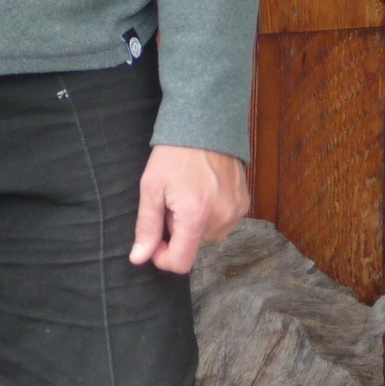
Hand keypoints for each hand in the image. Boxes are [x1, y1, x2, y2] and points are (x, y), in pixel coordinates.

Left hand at [129, 143, 248, 274]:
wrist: (207, 122)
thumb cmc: (174, 153)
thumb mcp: (151, 187)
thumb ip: (147, 226)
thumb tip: (139, 258)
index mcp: (195, 217)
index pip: (181, 262)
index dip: (163, 257)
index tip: (156, 240)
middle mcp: (221, 219)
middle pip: (194, 246)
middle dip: (179, 231)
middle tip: (173, 201)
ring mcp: (236, 211)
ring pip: (209, 235)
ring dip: (196, 223)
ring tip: (189, 193)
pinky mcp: (244, 203)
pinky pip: (223, 222)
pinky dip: (211, 214)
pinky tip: (205, 191)